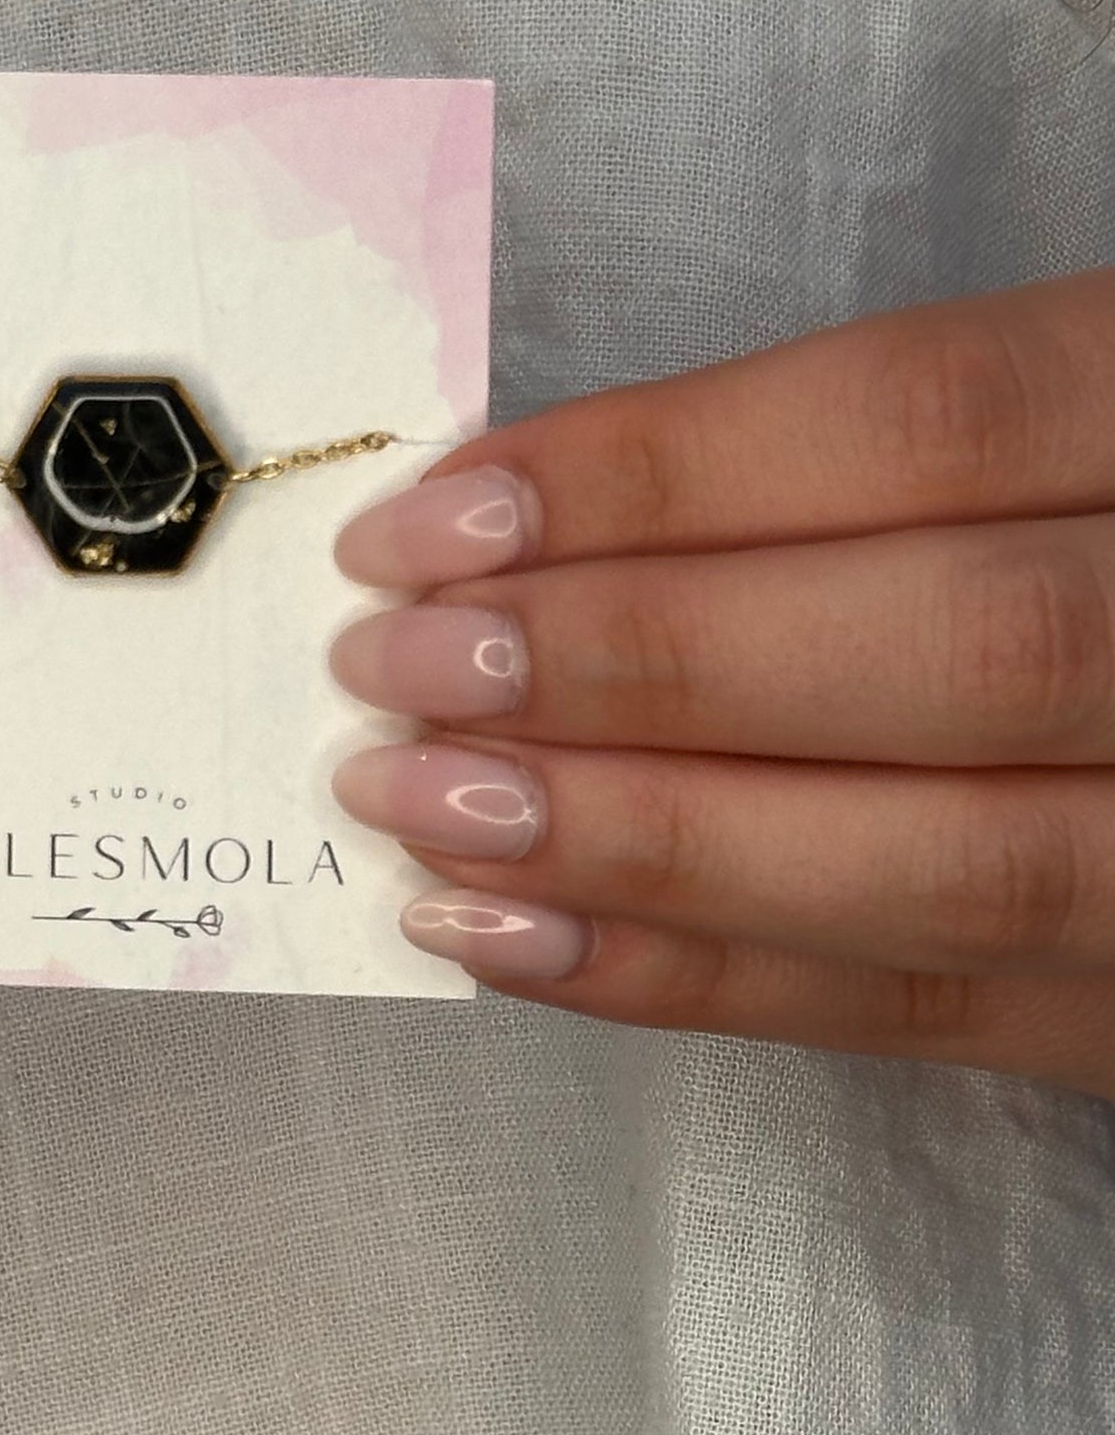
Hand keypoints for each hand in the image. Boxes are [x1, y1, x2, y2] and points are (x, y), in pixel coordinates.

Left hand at [330, 271, 1114, 1098]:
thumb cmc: (1078, 529)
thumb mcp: (1040, 425)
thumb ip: (845, 466)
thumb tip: (516, 524)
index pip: (924, 423)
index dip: (658, 473)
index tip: (431, 518)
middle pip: (947, 650)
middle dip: (632, 656)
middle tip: (389, 663)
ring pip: (940, 864)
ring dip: (632, 837)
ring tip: (413, 802)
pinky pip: (917, 1011)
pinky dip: (688, 977)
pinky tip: (504, 934)